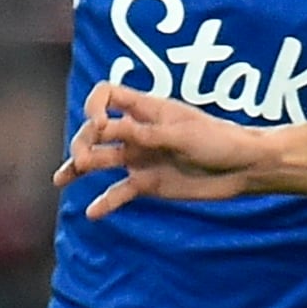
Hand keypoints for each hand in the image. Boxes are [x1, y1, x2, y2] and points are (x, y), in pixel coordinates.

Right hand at [55, 82, 272, 217]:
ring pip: (101, 160)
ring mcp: (142, 158)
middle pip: (96, 130)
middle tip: (82, 160)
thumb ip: (145, 133)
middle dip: (83, 141)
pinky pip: (120, 192)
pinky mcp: (148, 183)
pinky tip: (91, 213)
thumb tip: (106, 128)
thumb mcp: (182, 134)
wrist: (243, 169)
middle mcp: (139, 132)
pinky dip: (105, 202)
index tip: (100, 125)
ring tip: (62, 179)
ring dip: (79, 167)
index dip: (95, 106)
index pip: (107, 94)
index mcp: (147, 109)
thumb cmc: (220, 141)